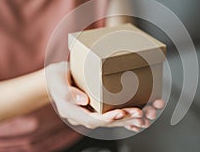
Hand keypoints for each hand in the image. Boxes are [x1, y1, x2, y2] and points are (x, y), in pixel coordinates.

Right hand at [45, 61, 163, 130]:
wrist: (55, 79)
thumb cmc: (56, 78)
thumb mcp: (58, 80)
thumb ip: (68, 91)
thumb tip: (84, 100)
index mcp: (73, 112)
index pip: (92, 119)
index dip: (108, 118)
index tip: (121, 113)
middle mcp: (84, 115)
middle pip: (106, 121)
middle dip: (124, 119)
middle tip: (140, 114)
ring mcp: (91, 113)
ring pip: (112, 119)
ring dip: (129, 119)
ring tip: (144, 115)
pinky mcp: (97, 108)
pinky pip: (112, 114)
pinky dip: (126, 116)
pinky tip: (138, 116)